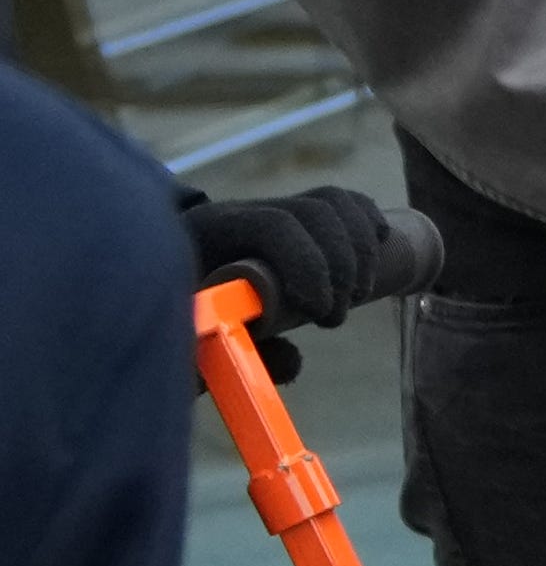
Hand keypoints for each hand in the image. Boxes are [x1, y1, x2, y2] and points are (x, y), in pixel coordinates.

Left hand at [177, 184, 395, 384]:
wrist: (145, 297)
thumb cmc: (165, 328)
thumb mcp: (185, 346)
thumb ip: (230, 359)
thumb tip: (293, 364)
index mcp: (207, 232)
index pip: (274, 224)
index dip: (308, 263)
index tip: (319, 312)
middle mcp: (240, 211)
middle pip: (312, 212)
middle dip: (340, 264)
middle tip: (337, 318)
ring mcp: (267, 209)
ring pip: (332, 203)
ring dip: (358, 247)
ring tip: (359, 293)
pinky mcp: (291, 216)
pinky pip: (341, 201)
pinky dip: (365, 219)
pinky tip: (379, 242)